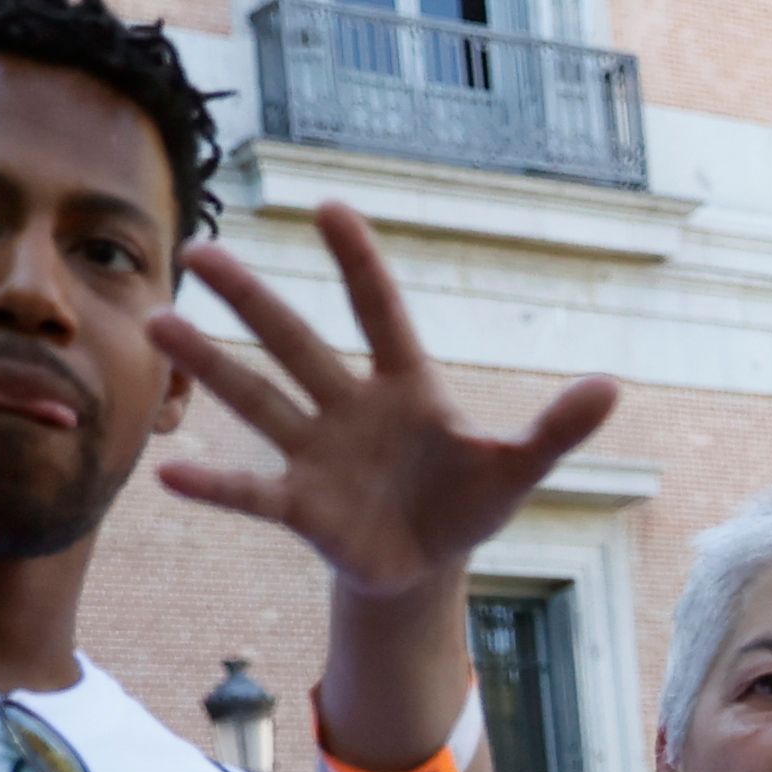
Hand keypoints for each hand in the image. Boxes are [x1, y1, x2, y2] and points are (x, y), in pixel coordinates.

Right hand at [152, 203, 618, 603]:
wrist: (426, 564)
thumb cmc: (467, 502)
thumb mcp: (517, 469)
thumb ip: (556, 429)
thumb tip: (611, 388)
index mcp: (404, 387)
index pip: (380, 313)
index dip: (358, 265)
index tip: (329, 207)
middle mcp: (348, 407)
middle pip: (295, 343)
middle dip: (251, 301)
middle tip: (201, 250)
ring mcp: (316, 453)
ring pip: (257, 399)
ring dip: (210, 364)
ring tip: (160, 324)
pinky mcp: (300, 507)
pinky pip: (250, 491)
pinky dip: (214, 485)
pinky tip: (168, 472)